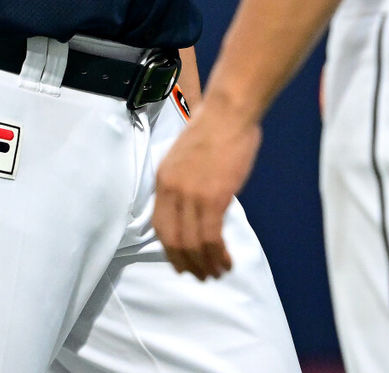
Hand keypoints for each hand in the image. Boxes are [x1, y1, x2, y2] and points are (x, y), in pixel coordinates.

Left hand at [153, 99, 261, 280]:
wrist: (229, 111)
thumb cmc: (214, 127)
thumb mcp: (185, 156)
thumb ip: (185, 182)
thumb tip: (195, 205)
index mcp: (163, 179)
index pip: (160, 226)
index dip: (170, 250)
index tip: (182, 263)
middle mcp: (172, 190)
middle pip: (174, 241)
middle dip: (187, 264)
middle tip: (201, 276)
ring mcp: (191, 195)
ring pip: (193, 244)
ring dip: (206, 264)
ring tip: (217, 273)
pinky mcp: (213, 197)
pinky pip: (212, 237)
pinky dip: (218, 254)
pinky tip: (227, 260)